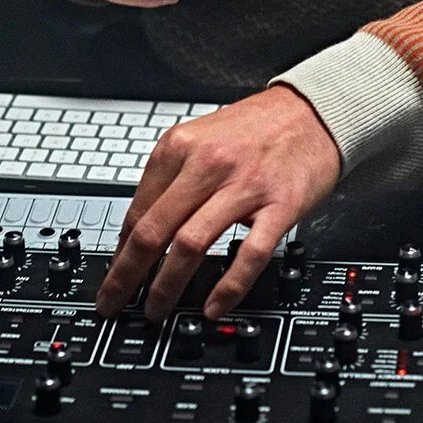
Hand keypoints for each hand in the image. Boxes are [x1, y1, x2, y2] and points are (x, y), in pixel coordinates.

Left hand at [95, 85, 340, 322]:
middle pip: (154, 230)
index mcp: (180, 147)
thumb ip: (171, 181)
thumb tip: (139, 233)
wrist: (311, 112)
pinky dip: (228, 287)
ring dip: (166, 286)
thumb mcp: (200, 140)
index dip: (119, 252)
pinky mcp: (280, 205)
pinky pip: (249, 254)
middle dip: (127, 276)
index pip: (137, 210)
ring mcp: (244, 186)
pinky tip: (213, 307)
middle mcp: (207, 164)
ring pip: (191, 245)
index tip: (112, 277)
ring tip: (156, 311)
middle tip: (115, 303)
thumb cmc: (255, 129)